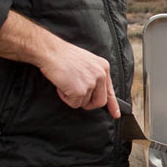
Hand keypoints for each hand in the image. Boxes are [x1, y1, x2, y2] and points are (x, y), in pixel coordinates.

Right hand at [0, 11, 120, 118]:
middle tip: (76, 96)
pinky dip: (66, 98)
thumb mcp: (86, 63)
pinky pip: (74, 104)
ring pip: (85, 103)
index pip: (110, 90)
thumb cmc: (63, 56)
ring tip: (66, 81)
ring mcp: (91, 83)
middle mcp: (100, 75)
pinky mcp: (80, 91)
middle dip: (88, 104)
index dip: (113, 105)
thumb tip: (94, 93)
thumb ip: (93, 76)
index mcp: (103, 67)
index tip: (115, 114)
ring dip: (73, 97)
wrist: (51, 51)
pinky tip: (62, 85)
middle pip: (100, 101)